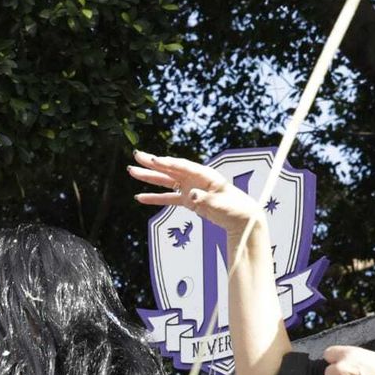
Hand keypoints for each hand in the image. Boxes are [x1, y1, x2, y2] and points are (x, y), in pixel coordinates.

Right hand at [128, 151, 268, 237]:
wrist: (242, 219)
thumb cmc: (236, 209)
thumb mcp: (222, 204)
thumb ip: (206, 200)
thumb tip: (192, 196)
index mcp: (205, 175)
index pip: (182, 166)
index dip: (168, 163)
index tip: (153, 160)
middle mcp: (195, 179)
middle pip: (170, 169)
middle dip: (152, 163)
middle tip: (136, 156)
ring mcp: (190, 189)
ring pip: (166, 181)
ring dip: (149, 177)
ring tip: (132, 172)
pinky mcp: (188, 201)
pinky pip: (168, 198)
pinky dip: (155, 198)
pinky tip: (140, 197)